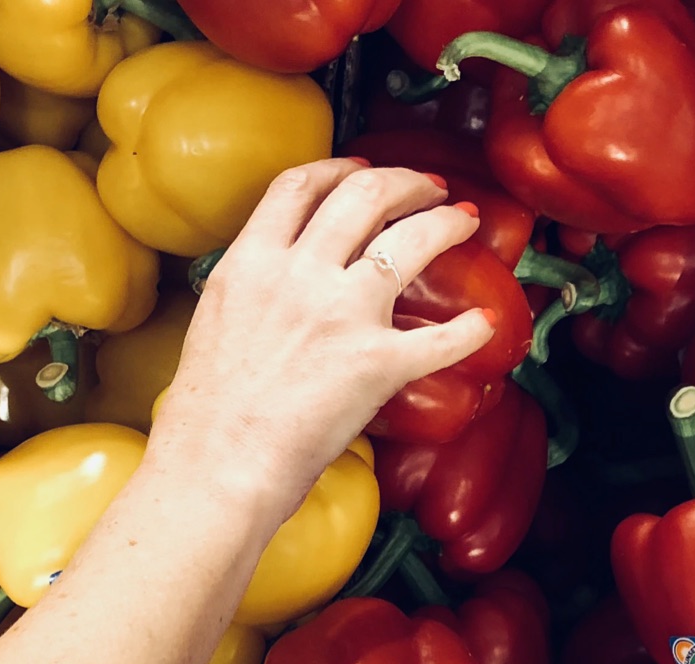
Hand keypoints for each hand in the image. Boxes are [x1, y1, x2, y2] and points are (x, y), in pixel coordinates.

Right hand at [151, 158, 491, 517]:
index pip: (299, 186)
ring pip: (411, 239)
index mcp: (251, 263)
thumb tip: (275, 283)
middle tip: (430, 188)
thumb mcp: (215, 321)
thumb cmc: (207, 414)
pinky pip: (441, 338)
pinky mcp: (377, 362)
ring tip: (464, 221)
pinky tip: (486, 324)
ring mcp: (342, 314)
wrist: (217, 464)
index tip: (363, 167)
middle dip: (407, 182)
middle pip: (364, 194)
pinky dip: (471, 331)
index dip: (339, 167)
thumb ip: (251, 288)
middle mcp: (299, 274)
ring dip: (446, 222)